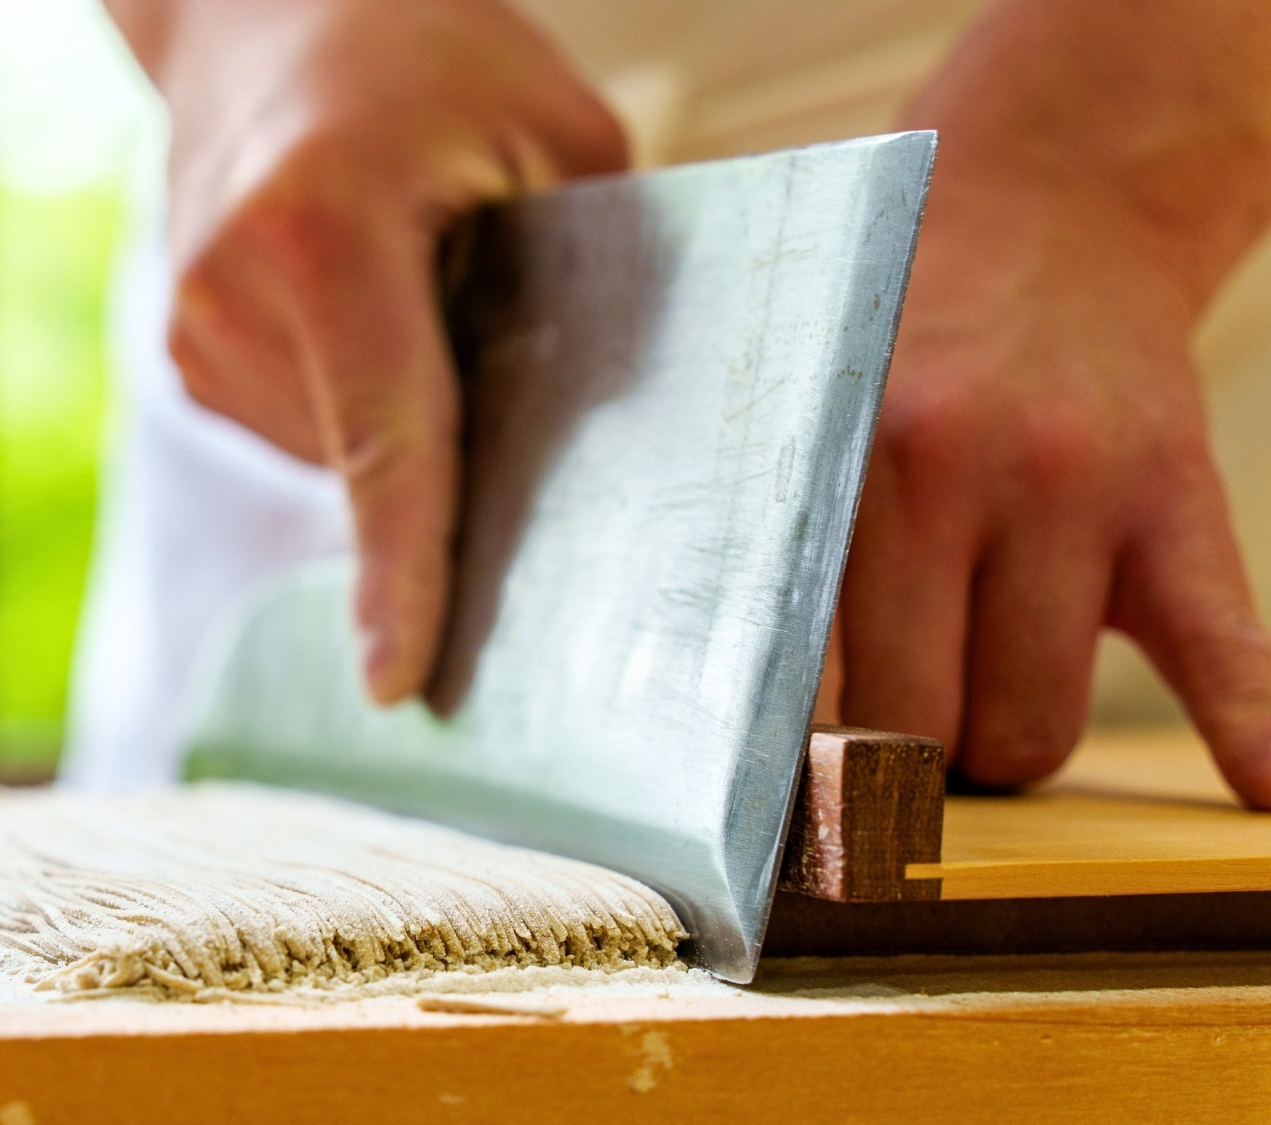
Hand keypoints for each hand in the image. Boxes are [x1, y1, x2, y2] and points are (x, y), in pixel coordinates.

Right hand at [111, 0, 625, 700]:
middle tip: (495, 335)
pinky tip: (372, 314)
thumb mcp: (552, 128)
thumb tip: (617, 440)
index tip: (398, 685)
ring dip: (403, 422)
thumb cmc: (421, 49)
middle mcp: (229, 296)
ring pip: (339, 462)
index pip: (385, 440)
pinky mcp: (184, 358)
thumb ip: (594, 276)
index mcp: (321, 231)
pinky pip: (304, 435)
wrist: (258, 7)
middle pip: (374, 463)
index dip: (401, 574)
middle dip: (457, 451)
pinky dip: (358, 406)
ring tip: (417, 289)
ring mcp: (191, 334)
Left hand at [825, 0, 1270, 803]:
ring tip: (980, 696)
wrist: (1048, 203)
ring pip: (1031, 724)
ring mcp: (1071, 489)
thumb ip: (752, 535)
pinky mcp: (1175, 499)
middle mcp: (945, 473)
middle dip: (897, 765)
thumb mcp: (793, 404)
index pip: (792, 673)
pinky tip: (1256, 787)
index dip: (785, 766)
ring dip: (1003, 744)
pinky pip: (1221, 643)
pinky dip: (1247, 724)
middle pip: (912, 727)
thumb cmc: (882, 331)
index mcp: (827, 461)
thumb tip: (705, 706)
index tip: (771, 819)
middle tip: (885, 736)